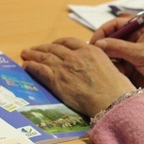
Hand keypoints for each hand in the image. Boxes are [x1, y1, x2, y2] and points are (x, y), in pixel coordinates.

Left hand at [21, 37, 135, 117]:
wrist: (112, 101)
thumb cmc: (118, 89)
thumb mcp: (113, 69)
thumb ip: (101, 65)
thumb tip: (98, 69)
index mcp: (91, 51)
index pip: (70, 41)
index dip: (59, 43)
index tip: (54, 46)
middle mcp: (76, 55)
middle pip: (54, 48)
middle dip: (43, 48)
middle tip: (35, 50)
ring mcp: (64, 67)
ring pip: (44, 56)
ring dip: (33, 54)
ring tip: (25, 54)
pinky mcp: (56, 79)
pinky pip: (38, 69)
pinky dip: (30, 66)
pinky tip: (26, 66)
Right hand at [90, 18, 143, 116]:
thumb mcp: (141, 53)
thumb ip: (118, 47)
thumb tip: (98, 43)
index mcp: (142, 29)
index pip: (118, 24)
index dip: (104, 30)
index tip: (95, 41)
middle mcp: (135, 39)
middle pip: (112, 38)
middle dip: (104, 46)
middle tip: (95, 55)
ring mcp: (131, 54)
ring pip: (111, 52)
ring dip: (107, 58)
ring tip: (105, 65)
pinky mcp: (129, 67)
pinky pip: (114, 64)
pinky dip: (112, 68)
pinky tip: (116, 73)